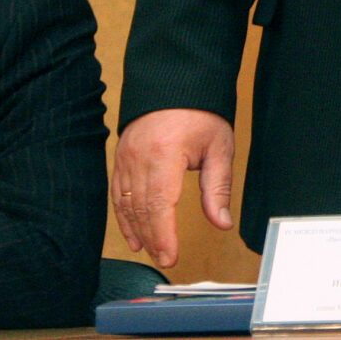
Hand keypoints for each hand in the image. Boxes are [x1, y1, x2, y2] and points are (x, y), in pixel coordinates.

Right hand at [113, 108, 234, 269]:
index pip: (161, 205)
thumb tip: (222, 222)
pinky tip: (133, 233)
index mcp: (165, 154)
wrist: (176, 81)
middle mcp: (140, 157)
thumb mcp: (218, 148)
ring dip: (138, 230)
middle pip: (142, 208)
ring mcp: (126, 156)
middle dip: (153, 238)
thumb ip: (217, 188)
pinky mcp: (121, 156)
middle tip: (165, 259)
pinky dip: (124, 215)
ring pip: (127, 203)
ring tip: (151, 250)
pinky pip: (118, 192)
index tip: (170, 257)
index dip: (164, 236)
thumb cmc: (200, 113)